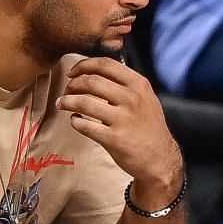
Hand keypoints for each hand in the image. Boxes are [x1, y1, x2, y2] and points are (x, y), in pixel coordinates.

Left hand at [59, 57, 182, 189]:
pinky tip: (75, 121)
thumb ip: (126, 85)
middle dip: (73, 84)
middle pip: (91, 81)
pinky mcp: (114, 139)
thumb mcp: (146, 98)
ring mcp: (123, 119)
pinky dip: (74, 121)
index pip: (105, 64)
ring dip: (67, 101)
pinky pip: (85, 126)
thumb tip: (95, 74)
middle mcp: (132, 99)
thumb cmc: (150, 128)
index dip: (84, 65)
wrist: (161, 159)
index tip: (73, 72)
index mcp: (138, 85)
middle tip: (66, 91)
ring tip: (61, 103)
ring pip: (84, 102)